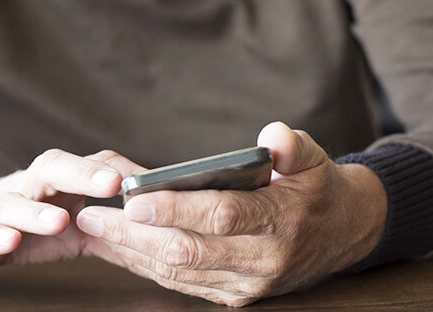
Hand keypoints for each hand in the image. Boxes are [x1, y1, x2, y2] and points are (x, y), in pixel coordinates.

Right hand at [0, 149, 142, 286]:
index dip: (108, 171)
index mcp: (52, 183)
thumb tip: (152, 227)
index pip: (82, 165)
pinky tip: (9, 240)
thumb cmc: (20, 226)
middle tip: (111, 183)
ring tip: (60, 221)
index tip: (138, 180)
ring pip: (12, 202)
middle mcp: (24, 187)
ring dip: (35, 211)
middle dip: (81, 173)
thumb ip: (102, 224)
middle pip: (50, 168)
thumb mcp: (65, 223)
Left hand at [77, 122, 387, 306]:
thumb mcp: (312, 158)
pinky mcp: (236, 295)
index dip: (176, 208)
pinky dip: (148, 267)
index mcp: (281, 218)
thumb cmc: (315, 188)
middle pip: (189, 249)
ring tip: (94, 230)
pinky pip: (184, 284)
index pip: (221, 214)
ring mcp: (248, 283)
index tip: (134, 200)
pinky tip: (120, 250)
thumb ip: (292, 145)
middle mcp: (263, 258)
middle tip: (92, 216)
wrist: (341, 234)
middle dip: (134, 235)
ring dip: (132, 252)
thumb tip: (272, 136)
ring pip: (179, 271)